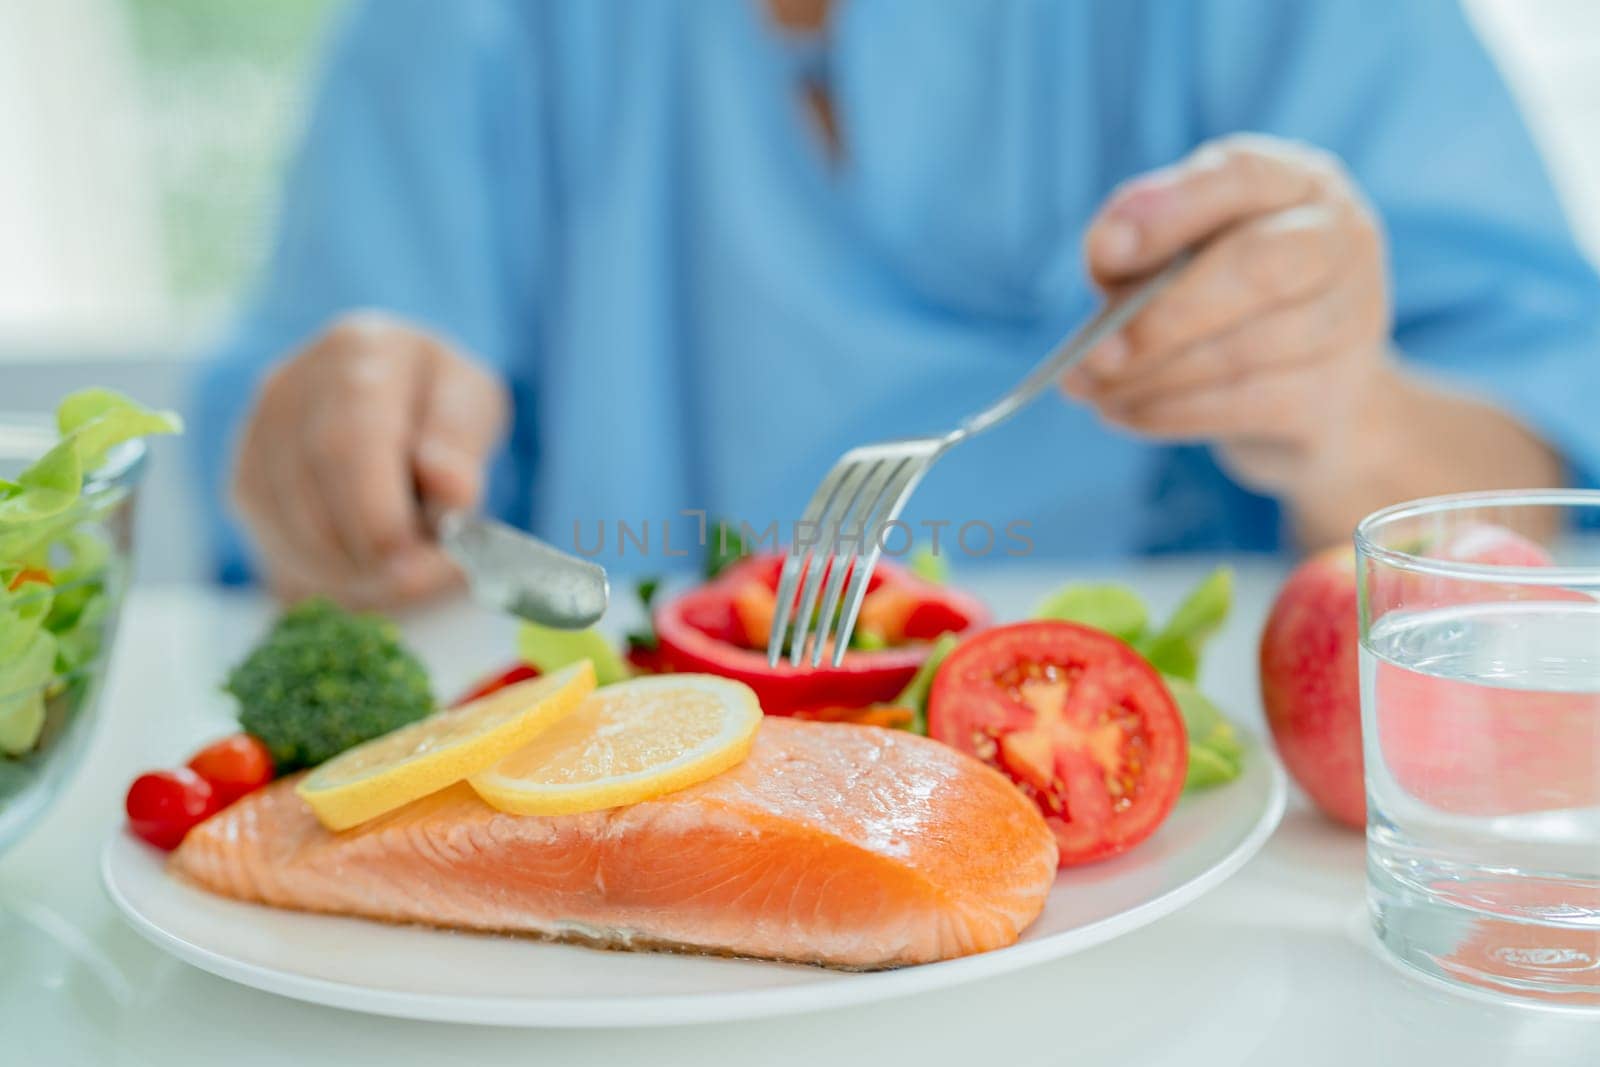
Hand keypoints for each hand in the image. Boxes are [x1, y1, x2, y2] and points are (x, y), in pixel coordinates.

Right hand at [232, 313, 508, 608]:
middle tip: (412, 580)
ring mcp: (258, 430)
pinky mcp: (245, 479)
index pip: (350, 439)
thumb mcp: (472, 407)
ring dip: (348, 568)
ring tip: (401, 574)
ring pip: (288, 523)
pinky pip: (275, 542)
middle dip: (364, 547)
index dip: (375, 511)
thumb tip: (451, 488)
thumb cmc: (438, 407)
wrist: (396, 405)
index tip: (410, 558)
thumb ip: (462, 445)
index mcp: (361, 349)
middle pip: (312, 484)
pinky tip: (365, 570)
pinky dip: (323, 572)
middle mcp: (293, 382)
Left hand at [1063, 134, 1391, 498]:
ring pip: (1247, 349)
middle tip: (1094, 352)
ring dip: (1154, 376)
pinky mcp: (1339, 391)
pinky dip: (1173, 413)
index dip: (1172, 211)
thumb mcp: (1169, 257)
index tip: (1106, 249)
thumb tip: (1107, 248)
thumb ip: (1134, 244)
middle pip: (1259, 268)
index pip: (1242, 177)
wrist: (1301, 391)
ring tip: (1092, 390)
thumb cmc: (1216, 301)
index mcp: (1292, 182)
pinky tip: (1123, 413)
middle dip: (1166, 315)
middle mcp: (1340, 238)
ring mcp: (1353, 317)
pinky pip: (1248, 404)